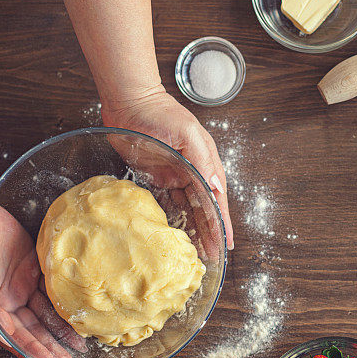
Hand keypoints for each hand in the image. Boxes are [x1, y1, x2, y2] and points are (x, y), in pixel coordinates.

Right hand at [0, 199, 85, 357]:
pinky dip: (64, 302)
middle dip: (53, 347)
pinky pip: (52, 289)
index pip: (18, 339)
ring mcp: (22, 286)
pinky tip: (78, 314)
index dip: (35, 353)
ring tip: (80, 344)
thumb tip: (7, 338)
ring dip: (62, 330)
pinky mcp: (33, 268)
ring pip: (47, 313)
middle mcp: (10, 302)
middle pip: (36, 330)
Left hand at [101, 88, 233, 250]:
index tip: (227, 243)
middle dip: (209, 232)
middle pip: (204, 208)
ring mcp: (175, 175)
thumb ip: (202, 160)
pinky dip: (172, 218)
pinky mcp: (156, 177)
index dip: (223, 223)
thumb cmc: (160, 112)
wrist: (129, 101)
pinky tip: (173, 233)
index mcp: (205, 162)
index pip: (218, 199)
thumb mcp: (187, 134)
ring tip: (195, 251)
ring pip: (187, 208)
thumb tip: (217, 187)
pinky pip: (167, 202)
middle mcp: (193, 171)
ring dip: (192, 228)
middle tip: (211, 256)